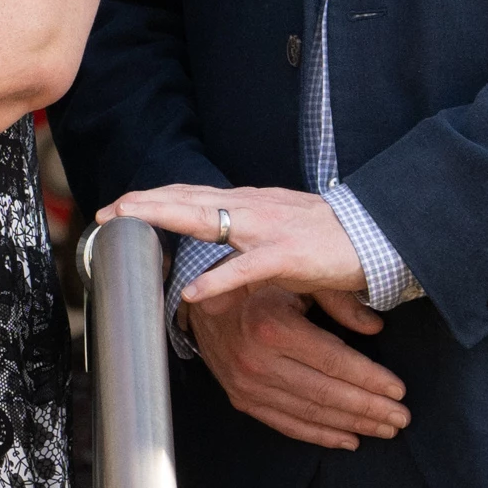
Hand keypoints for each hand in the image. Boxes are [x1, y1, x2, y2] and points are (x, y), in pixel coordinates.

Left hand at [105, 183, 370, 307]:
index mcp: (249, 204)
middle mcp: (253, 209)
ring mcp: (269, 230)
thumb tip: (212, 256)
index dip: (153, 198)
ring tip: (130, 220)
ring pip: (208, 218)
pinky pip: (247, 269)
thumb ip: (242, 239)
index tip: (117, 205)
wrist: (381, 237)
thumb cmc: (330, 240)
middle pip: (188, 198)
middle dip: (145, 202)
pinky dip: (219, 279)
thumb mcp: (277, 232)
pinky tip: (194, 293)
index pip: (191, 194)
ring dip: (165, 217)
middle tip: (106, 209)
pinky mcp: (290, 257)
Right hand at [182, 278, 408, 449]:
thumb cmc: (256, 288)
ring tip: (385, 429)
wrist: (202, 307)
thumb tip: (376, 326)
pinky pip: (286, 424)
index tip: (399, 390)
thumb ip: (337, 300)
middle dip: (369, 408)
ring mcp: (247, 385)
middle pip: (326, 392)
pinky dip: (320, 435)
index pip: (333, 361)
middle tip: (401, 417)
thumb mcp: (295, 281)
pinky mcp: (241, 399)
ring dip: (352, 424)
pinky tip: (348, 439)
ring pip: (310, 412)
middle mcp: (257, 360)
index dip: (370, 378)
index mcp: (273, 327)